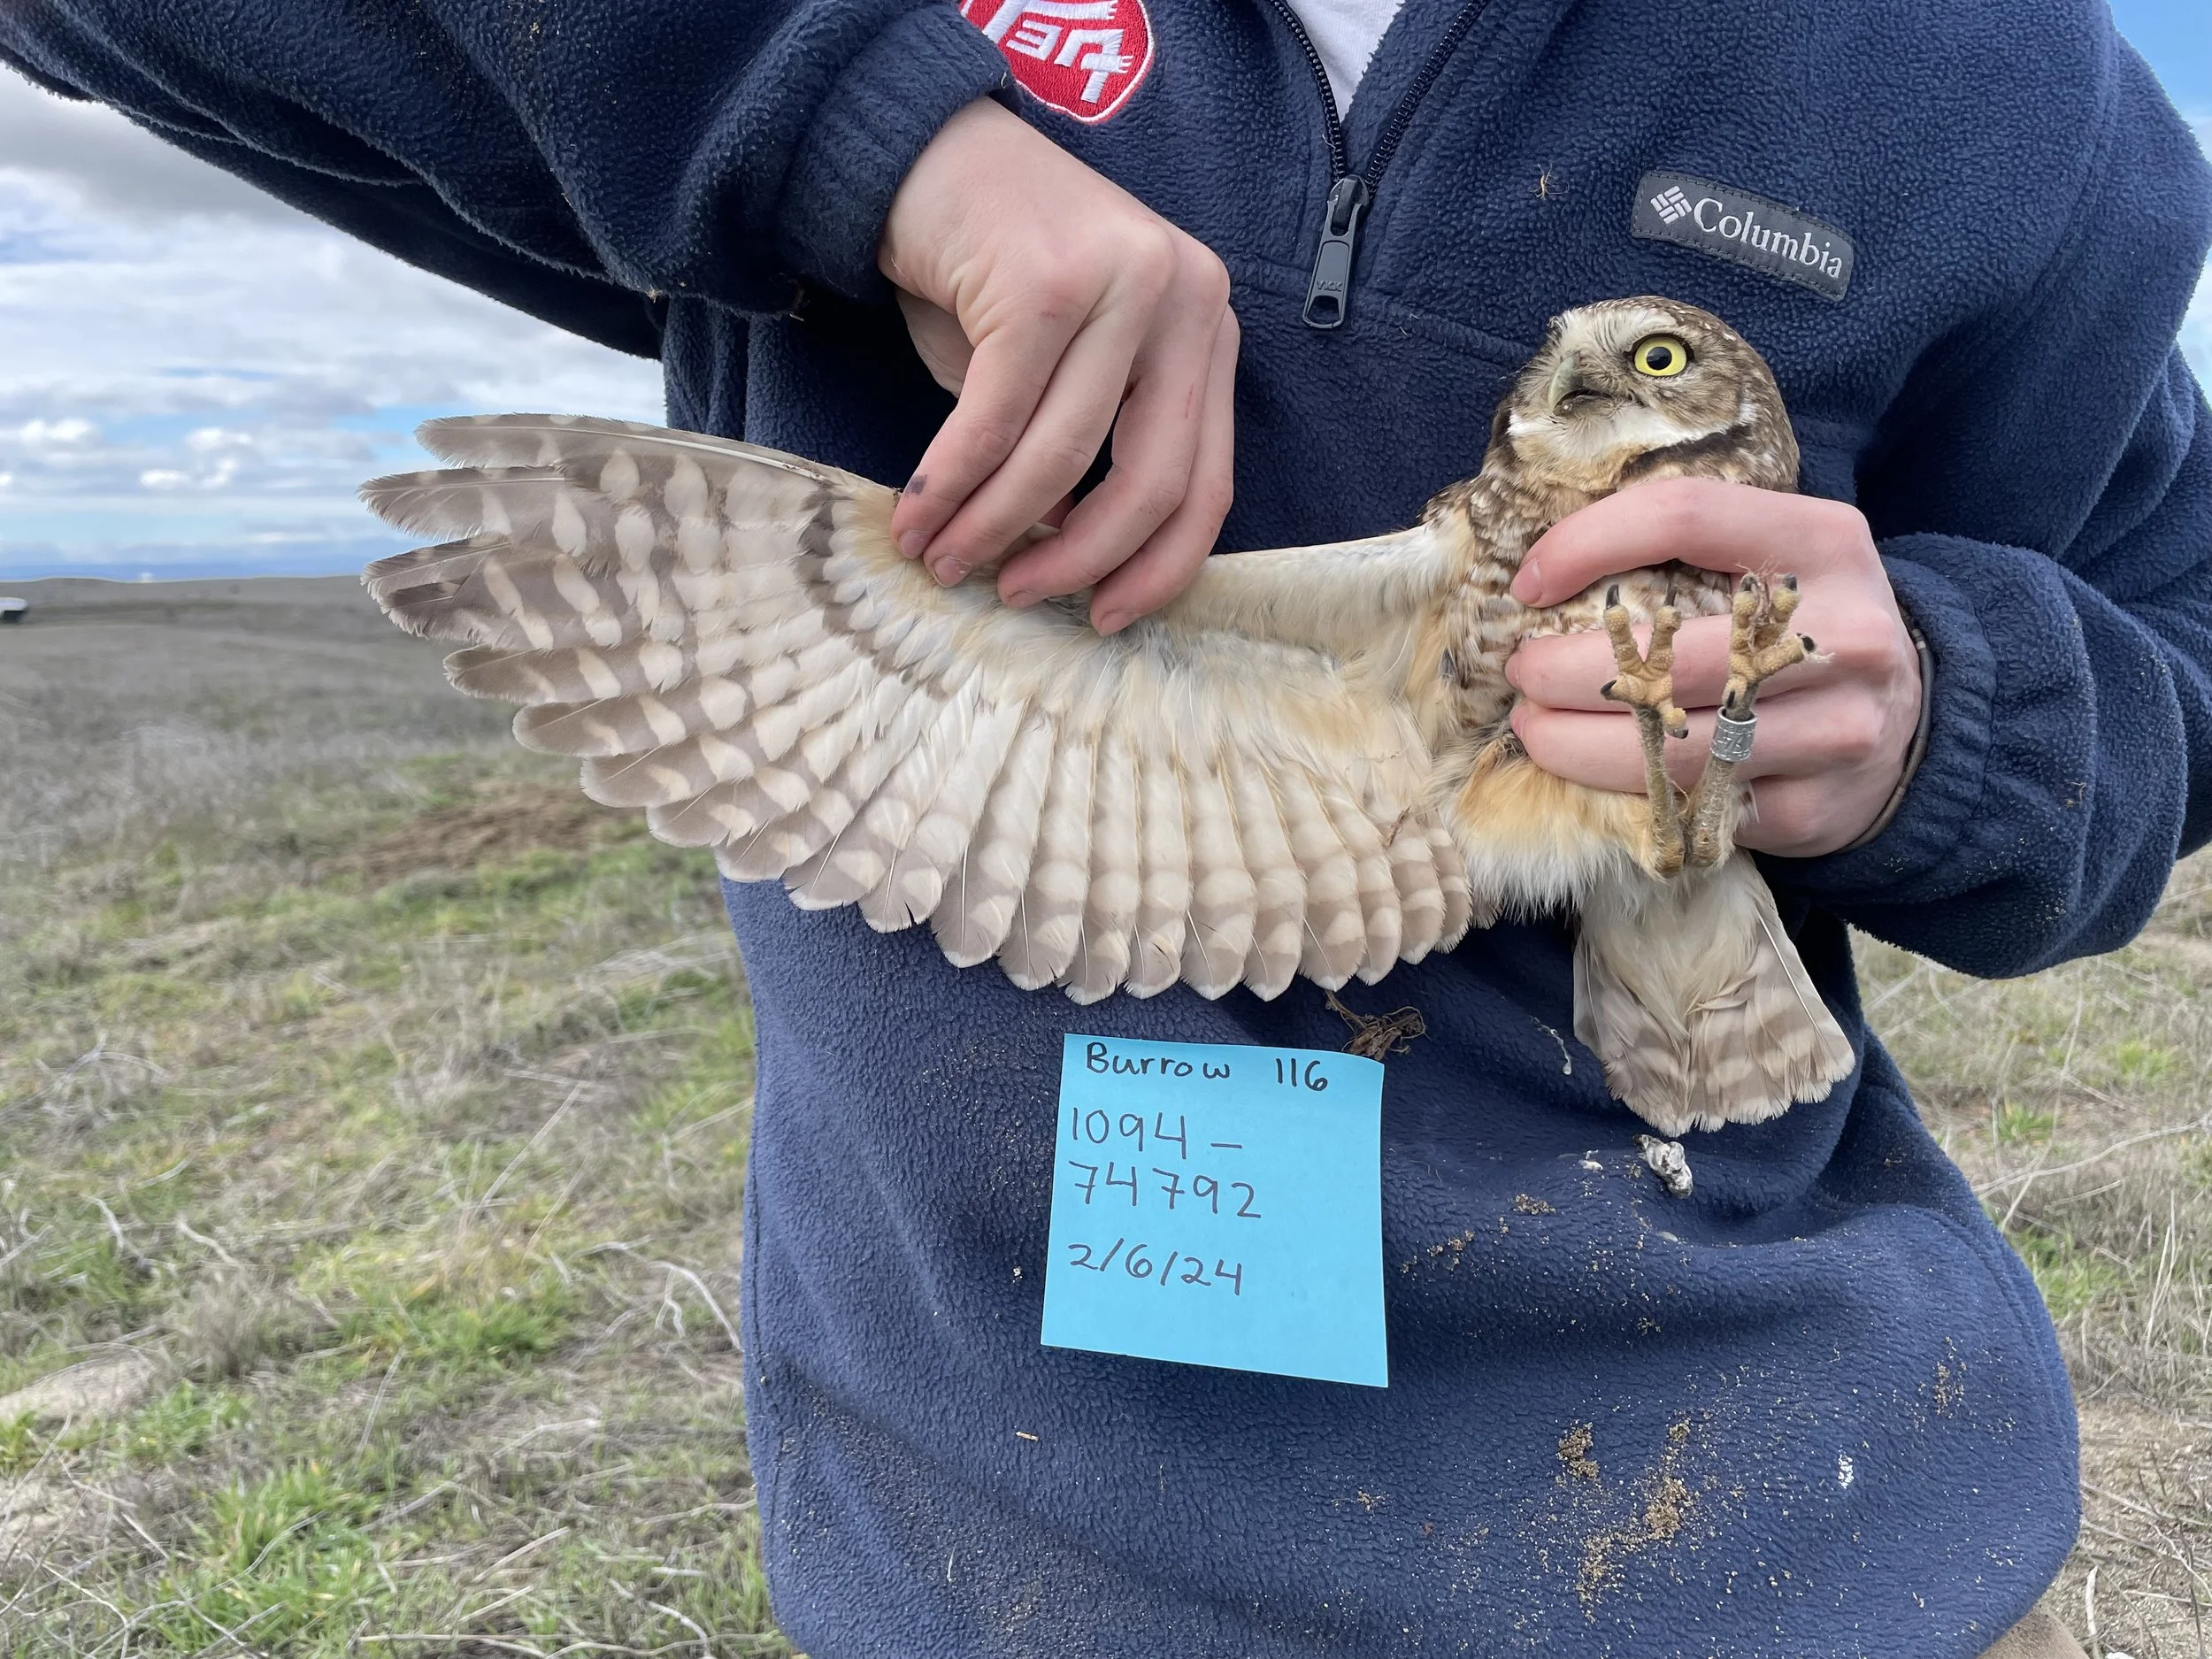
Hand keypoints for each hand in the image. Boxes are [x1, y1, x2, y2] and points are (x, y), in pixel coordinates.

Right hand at [879, 98, 1237, 633]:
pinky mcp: (1043, 280)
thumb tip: (1068, 560)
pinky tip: (916, 517)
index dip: (1159, 566)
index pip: (1209, 479)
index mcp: (1208, 327)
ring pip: (1064, 456)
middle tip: (1017, 597)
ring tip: (943, 561)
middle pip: (1152, 479)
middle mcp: (1186, 298)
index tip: (1107, 617)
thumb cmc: (993, 272)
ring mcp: (1122, 282)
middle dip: (1078, 560)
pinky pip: (996, 420)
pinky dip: (949, 483)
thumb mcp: (1068, 364)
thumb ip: (1090, 449)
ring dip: (993, 526)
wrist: (923, 152)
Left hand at [1504, 478, 1922, 856]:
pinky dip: (1623, 795)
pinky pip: (1689, 808)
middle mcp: (1842, 636)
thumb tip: (1544, 567)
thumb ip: (1687, 547)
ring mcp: (1834, 730)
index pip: (1684, 516)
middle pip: (1670, 657)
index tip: (1527, 584)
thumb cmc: (1800, 628)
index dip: (1587, 543)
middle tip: (1521, 677)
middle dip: (1564, 672)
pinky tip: (1592, 777)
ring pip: (1672, 750)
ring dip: (1575, 746)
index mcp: (1823, 542)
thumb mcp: (1775, 555)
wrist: (1913, 722)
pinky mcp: (1811, 810)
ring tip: (1535, 730)